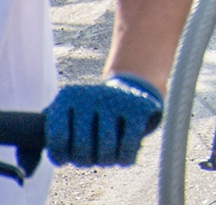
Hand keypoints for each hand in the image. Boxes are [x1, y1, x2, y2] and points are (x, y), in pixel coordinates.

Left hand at [45, 75, 161, 166]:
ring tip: (105, 156)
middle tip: (88, 157)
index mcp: (67, 97)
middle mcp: (91, 95)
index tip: (67, 156)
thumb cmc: (86, 115)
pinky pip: (128, 146)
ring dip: (105, 160)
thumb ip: (35, 146)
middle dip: (84, 160)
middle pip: (82, 147)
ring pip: (105, 149)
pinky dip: (124, 158)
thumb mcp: (61, 120)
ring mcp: (116, 99)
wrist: (130, 90)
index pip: (58, 138)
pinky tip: (123, 157)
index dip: (62, 155)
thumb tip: (28, 171)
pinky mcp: (140, 108)